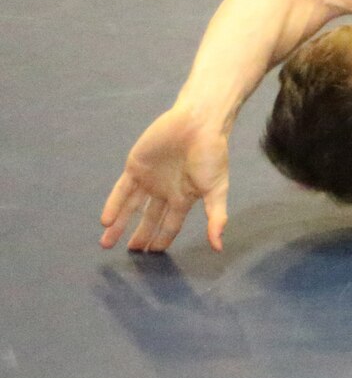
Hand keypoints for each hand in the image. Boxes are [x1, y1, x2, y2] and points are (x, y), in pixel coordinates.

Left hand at [101, 108, 230, 252]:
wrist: (198, 123)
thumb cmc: (211, 154)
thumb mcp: (217, 189)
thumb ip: (216, 217)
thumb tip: (218, 247)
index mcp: (184, 197)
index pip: (170, 224)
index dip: (162, 239)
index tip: (153, 254)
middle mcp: (164, 191)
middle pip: (149, 219)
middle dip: (140, 236)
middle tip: (130, 253)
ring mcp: (149, 180)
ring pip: (131, 207)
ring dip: (119, 225)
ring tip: (106, 243)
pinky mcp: (135, 168)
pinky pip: (121, 191)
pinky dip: (113, 206)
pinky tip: (106, 222)